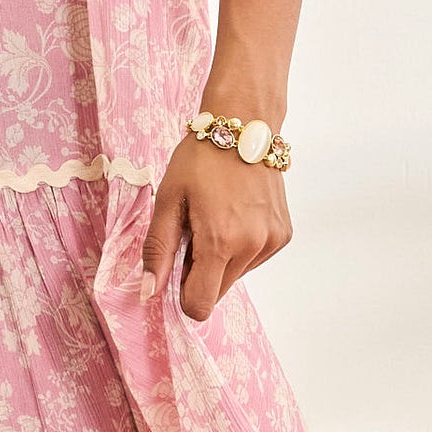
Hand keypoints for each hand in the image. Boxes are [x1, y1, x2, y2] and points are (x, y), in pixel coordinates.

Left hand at [138, 134, 292, 323]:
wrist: (243, 127)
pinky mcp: (282, 235)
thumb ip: (158, 250)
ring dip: (220, 259)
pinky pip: (253, 259)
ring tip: (216, 218)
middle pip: (217, 291)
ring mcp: (271, 241)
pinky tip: (235, 216)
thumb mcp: (169, 200)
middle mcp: (252, 246)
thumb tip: (149, 292)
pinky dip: (240, 247)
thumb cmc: (200, 159)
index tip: (176, 267)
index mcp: (220, 241)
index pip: (200, 304)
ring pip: (235, 276)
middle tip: (194, 233)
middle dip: (200, 273)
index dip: (182, 293)